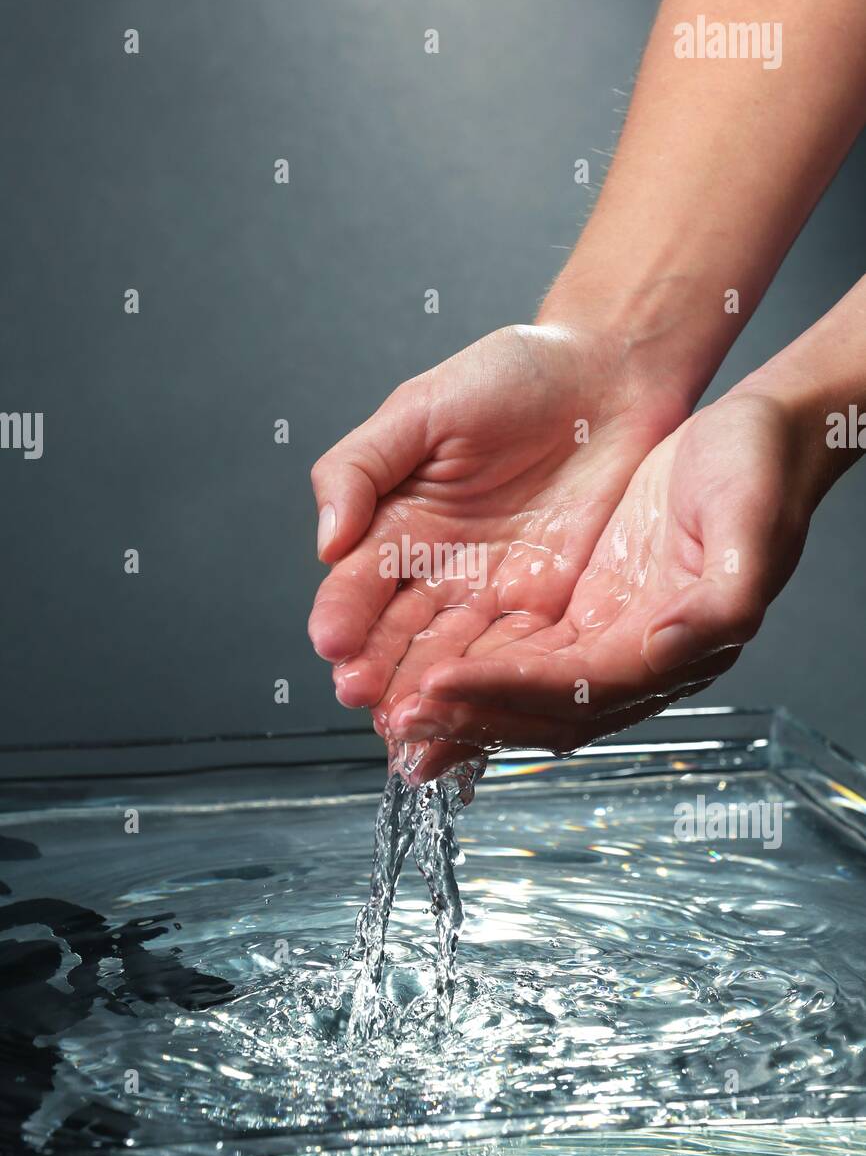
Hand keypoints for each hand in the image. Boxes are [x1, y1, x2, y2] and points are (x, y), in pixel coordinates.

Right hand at [308, 323, 690, 739]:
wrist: (610, 373)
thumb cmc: (514, 374)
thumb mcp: (422, 407)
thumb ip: (361, 467)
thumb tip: (325, 540)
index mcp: (397, 525)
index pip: (358, 583)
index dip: (343, 613)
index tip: (332, 640)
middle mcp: (439, 570)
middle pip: (398, 635)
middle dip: (378, 669)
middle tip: (364, 697)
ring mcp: (493, 593)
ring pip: (451, 658)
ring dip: (428, 694)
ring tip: (410, 722)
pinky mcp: (549, 605)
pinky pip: (517, 654)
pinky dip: (495, 687)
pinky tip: (475, 714)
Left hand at [387, 382, 814, 757]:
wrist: (754, 435)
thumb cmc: (761, 469)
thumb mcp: (751, 522)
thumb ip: (718, 601)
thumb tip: (665, 647)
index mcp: (674, 644)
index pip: (575, 688)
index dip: (506, 691)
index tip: (440, 686)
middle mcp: (633, 653)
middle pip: (538, 707)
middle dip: (465, 717)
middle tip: (395, 721)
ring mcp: (604, 632)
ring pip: (520, 687)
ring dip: (460, 704)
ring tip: (393, 713)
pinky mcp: (582, 605)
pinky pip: (518, 650)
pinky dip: (471, 667)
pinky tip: (425, 672)